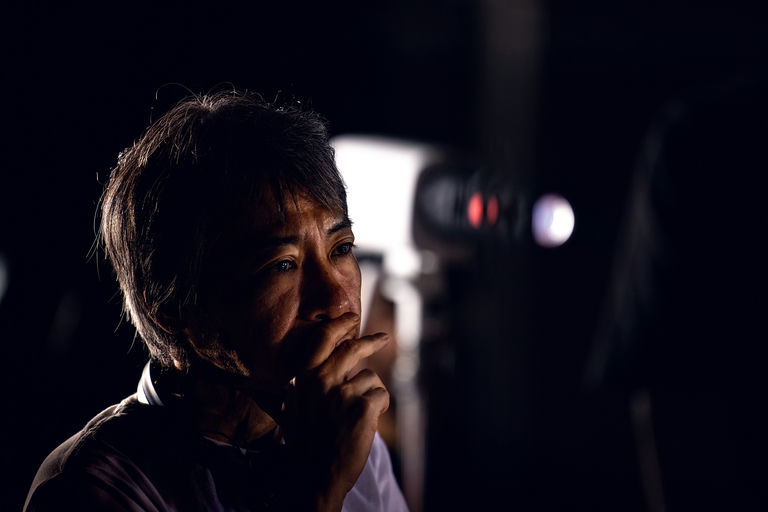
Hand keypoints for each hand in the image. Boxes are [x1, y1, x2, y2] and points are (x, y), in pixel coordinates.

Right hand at [281, 312, 390, 510]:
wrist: (315, 476)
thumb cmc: (306, 444)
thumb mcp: (294, 409)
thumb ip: (300, 387)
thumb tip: (284, 374)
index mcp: (304, 378)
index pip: (322, 340)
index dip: (339, 325)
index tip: (352, 319)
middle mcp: (322, 381)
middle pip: (353, 349)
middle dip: (371, 340)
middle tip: (382, 338)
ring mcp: (343, 393)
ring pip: (371, 378)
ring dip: (371, 394)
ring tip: (358, 416)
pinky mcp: (363, 407)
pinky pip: (381, 396)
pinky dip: (379, 408)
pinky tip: (367, 423)